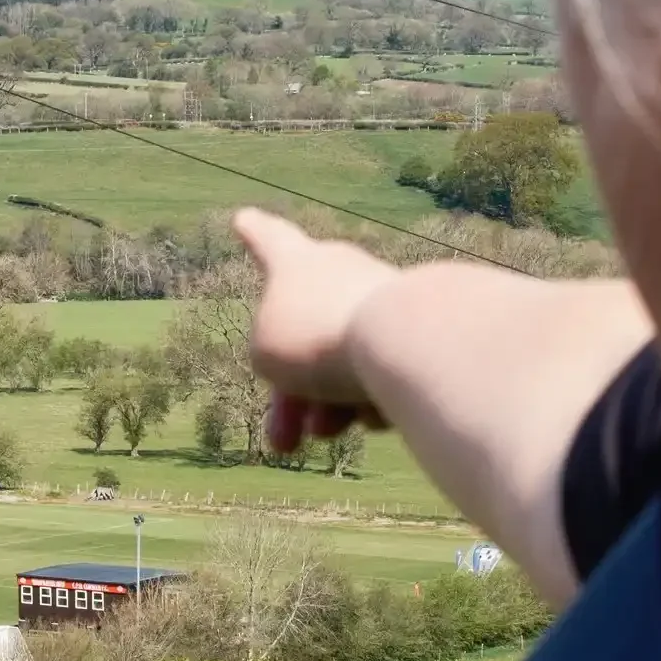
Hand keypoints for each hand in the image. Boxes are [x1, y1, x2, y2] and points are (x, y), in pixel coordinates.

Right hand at [233, 208, 400, 454]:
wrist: (404, 344)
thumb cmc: (318, 336)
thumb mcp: (265, 348)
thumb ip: (279, 355)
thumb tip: (322, 376)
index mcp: (297, 264)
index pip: (270, 241)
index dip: (254, 234)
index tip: (244, 217)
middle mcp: (342, 275)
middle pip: (303, 335)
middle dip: (289, 394)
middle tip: (280, 442)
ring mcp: (382, 305)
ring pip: (341, 365)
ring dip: (325, 405)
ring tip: (323, 433)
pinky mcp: (417, 338)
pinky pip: (379, 377)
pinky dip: (369, 399)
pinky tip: (375, 414)